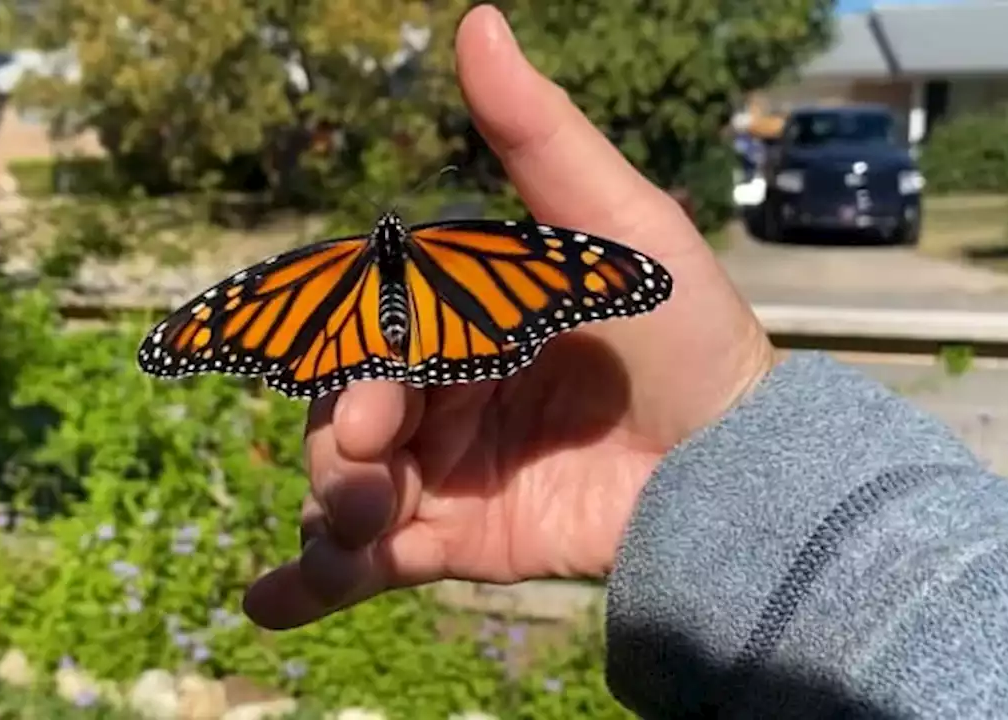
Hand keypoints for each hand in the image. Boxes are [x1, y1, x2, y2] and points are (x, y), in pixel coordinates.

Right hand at [243, 4, 777, 629]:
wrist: (742, 473)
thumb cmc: (685, 335)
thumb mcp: (617, 226)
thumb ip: (539, 136)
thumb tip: (478, 21)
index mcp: (460, 315)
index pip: (371, 330)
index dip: (356, 365)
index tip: (372, 408)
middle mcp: (439, 389)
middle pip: (341, 413)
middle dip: (337, 448)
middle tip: (367, 479)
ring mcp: (442, 468)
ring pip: (344, 487)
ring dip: (325, 515)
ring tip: (344, 544)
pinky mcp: (456, 540)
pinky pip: (365, 562)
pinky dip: (309, 582)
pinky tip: (265, 605)